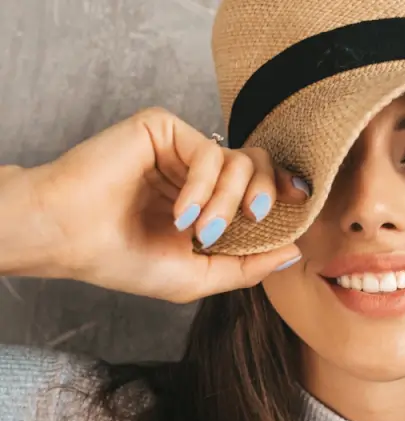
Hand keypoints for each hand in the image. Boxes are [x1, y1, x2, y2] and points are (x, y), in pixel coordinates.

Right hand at [19, 107, 306, 302]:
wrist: (70, 239)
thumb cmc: (125, 261)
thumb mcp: (198, 277)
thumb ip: (247, 267)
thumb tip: (295, 253)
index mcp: (208, 201)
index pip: (260, 186)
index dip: (284, 191)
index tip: (302, 203)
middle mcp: (198, 172)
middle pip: (259, 165)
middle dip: (265, 195)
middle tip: (256, 219)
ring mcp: (181, 149)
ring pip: (238, 161)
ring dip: (226, 203)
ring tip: (198, 231)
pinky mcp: (163, 128)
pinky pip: (209, 152)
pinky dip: (202, 188)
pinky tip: (180, 215)